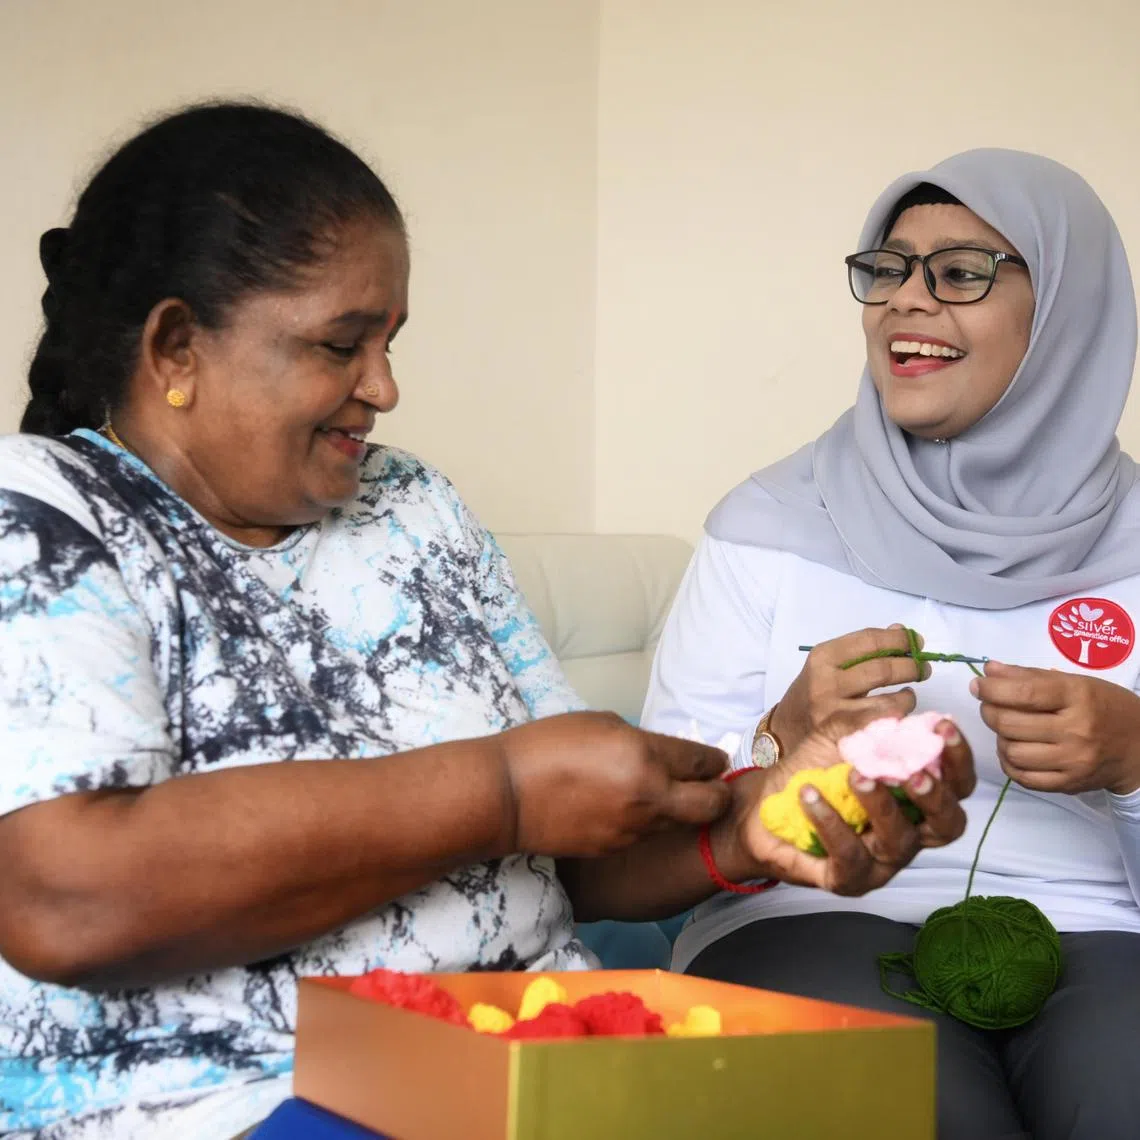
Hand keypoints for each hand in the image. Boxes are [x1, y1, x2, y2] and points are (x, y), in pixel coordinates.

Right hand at [503, 711, 732, 857]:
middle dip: (718, 794)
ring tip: (654, 793)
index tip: (713, 760)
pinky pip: (645, 834)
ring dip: (678, 809)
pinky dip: (644, 822)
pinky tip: (620, 808)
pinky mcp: (616, 849)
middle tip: (709, 786)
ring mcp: (634, 829)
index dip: (713, 760)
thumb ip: (641, 741)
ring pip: (678, 822)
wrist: (506, 795)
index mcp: (645, 756)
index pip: (703, 761)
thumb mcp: (600, 724)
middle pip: (712, 805)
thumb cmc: (547, 745)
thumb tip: (662, 755)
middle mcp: (649, 797)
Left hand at [712, 714, 974, 895]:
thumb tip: (899, 713)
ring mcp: (881, 861)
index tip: (944, 727)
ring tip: (855, 776)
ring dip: (880, 804)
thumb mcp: (836, 738)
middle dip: (937, 797)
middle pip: (947, 824)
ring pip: (899, 841)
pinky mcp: (848, 878)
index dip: (957, 759)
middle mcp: (908, 832)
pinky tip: (810, 796)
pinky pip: (849, 855)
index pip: (955, 785)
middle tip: (916, 773)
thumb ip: (867, 726)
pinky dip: (831, 822)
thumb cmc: (810, 773)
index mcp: (914, 798)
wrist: (761, 807)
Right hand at [770, 625, 927, 752]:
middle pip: (882, 669)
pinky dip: (898, 717)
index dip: (899, 640)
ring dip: (908, 696)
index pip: (869, 640)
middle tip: (924, 668)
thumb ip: (864, 649)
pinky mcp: (843, 736)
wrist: (787, 731)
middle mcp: (826, 682)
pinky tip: (899, 712)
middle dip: (911, 666)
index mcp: (823, 656)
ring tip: (910, 693)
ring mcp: (834, 711)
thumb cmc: (814, 693)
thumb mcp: (831, 664)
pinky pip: (882, 726)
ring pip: (887, 702)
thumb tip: (902, 632)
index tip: (917, 642)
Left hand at [972, 661, 1139, 794]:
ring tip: (1008, 729)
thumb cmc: (1103, 707)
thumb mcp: (1075, 682)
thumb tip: (989, 671)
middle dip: (989, 711)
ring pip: (1011, 751)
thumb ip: (1030, 676)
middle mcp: (1076, 730)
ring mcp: (1073, 761)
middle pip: (1010, 723)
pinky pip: (1022, 777)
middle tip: (990, 705)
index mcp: (1078, 697)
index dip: (992, 689)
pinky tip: (1015, 749)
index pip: (1024, 693)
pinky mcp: (1069, 784)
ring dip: (1000, 738)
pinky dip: (1009, 762)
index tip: (978, 685)